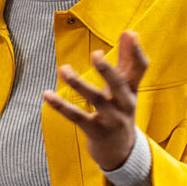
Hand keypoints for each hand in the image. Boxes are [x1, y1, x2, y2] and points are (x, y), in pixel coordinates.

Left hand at [43, 30, 150, 170]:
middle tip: (95, 54)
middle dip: (108, 70)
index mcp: (132, 90)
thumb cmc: (121, 112)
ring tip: (63, 69)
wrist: (122, 153)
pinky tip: (46, 94)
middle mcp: (124, 104)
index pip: (140, 68)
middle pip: (119, 85)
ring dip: (79, 84)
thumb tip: (130, 32)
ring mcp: (111, 119)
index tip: (129, 33)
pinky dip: (61, 106)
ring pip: (95, 100)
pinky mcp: (95, 131)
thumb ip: (127, 62)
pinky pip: (77, 117)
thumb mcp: (126, 89)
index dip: (136, 51)